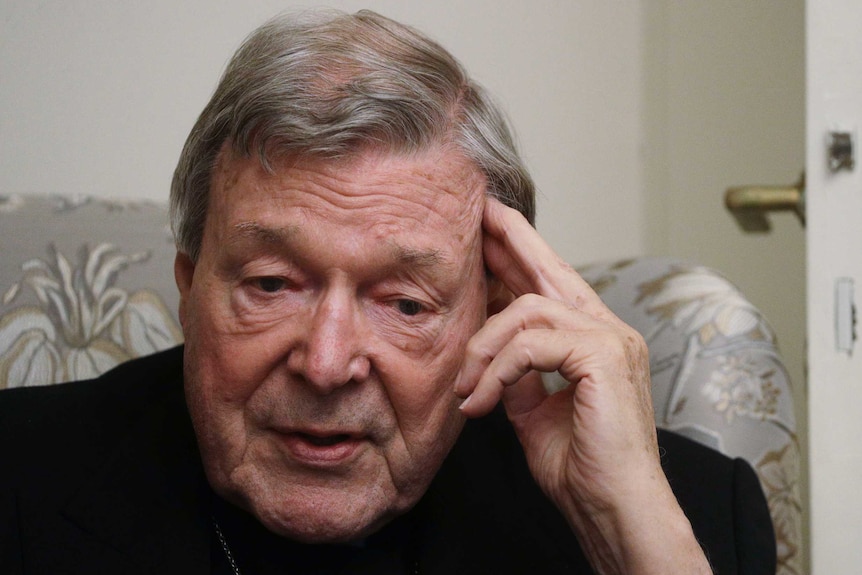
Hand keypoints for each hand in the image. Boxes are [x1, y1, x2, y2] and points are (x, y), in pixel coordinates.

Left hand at [454, 198, 709, 573]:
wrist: (612, 508)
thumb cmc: (581, 467)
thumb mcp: (534, 412)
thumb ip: (518, 377)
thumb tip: (490, 356)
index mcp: (595, 341)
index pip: (553, 284)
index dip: (521, 253)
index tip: (490, 231)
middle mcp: (608, 330)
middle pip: (551, 269)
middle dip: (511, 241)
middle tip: (479, 216)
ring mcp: (611, 339)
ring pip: (529, 309)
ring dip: (484, 347)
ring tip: (465, 385)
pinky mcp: (604, 356)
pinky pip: (531, 344)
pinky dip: (497, 370)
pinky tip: (479, 401)